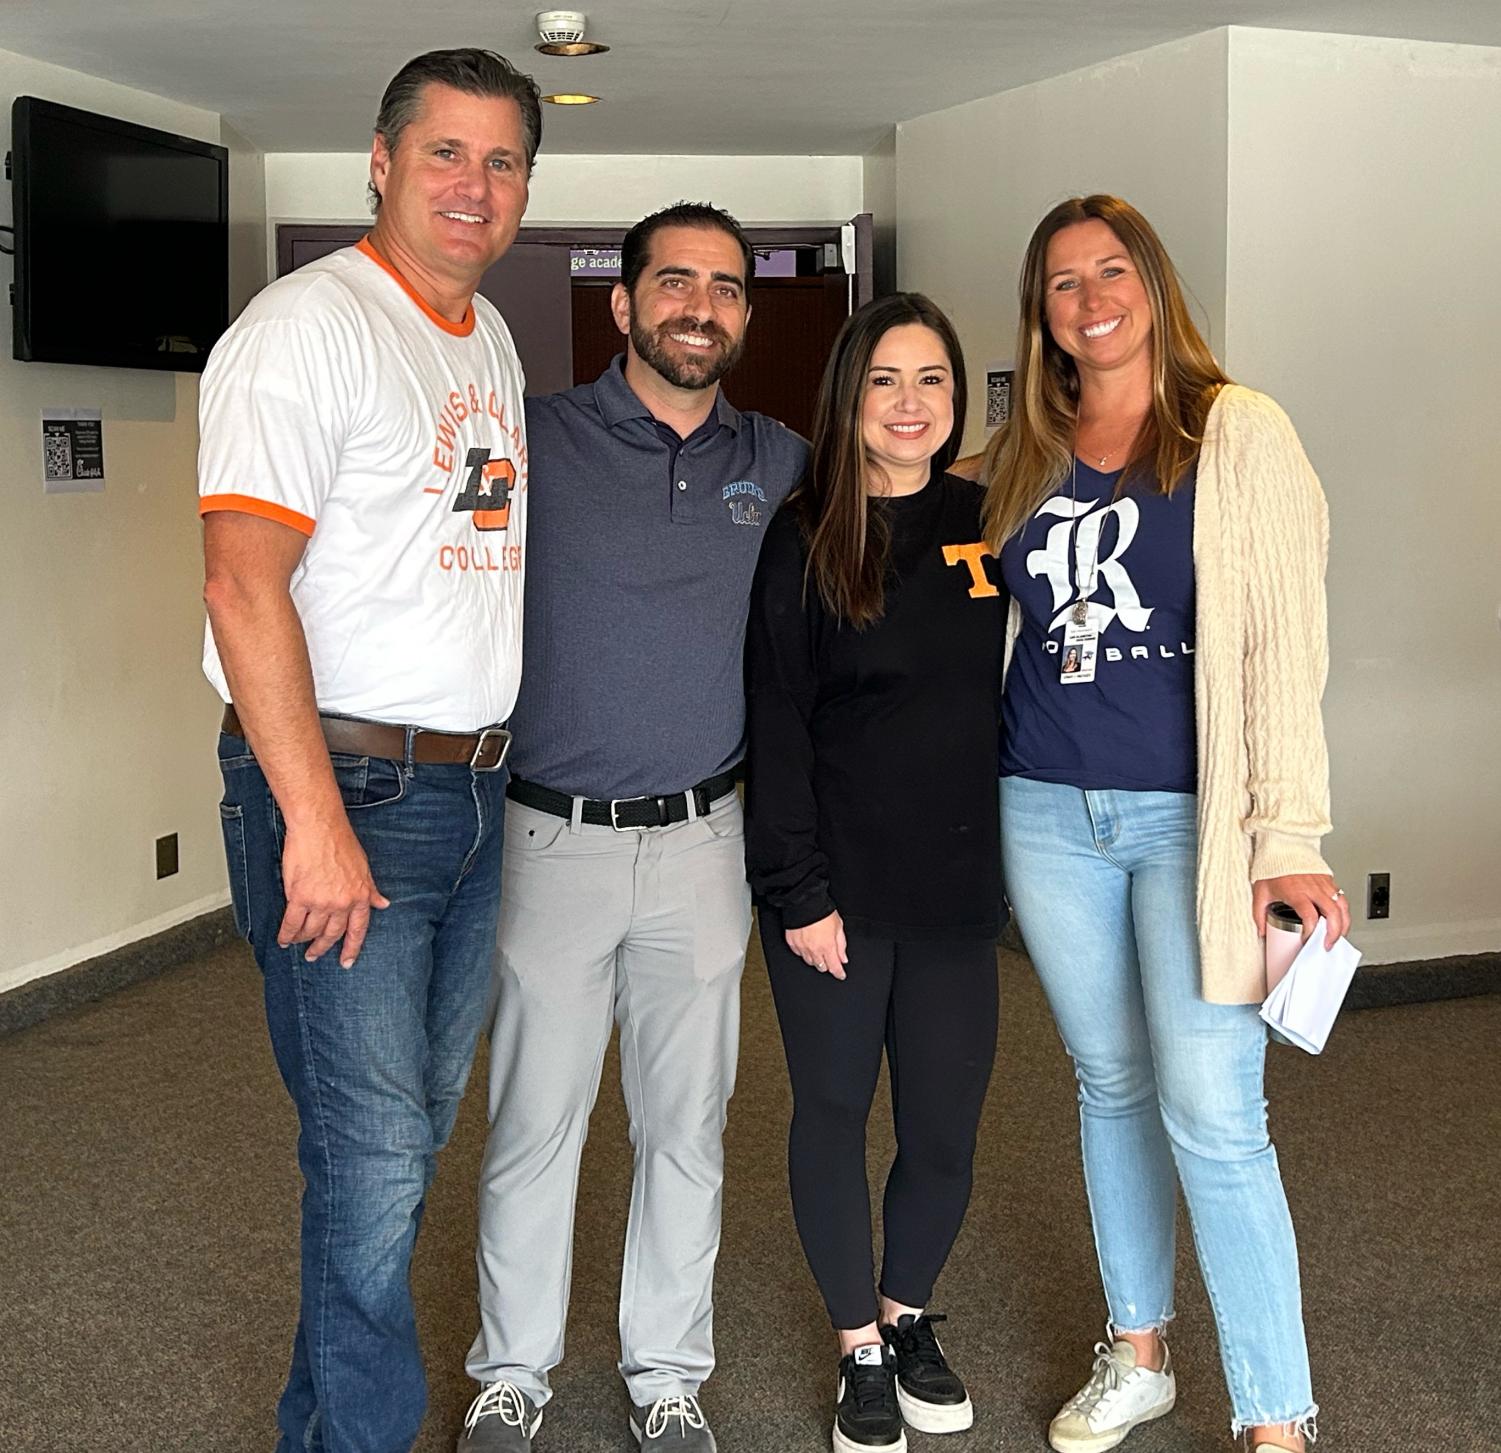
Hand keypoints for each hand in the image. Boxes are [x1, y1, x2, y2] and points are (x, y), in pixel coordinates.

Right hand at [278, 817, 390, 966]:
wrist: (320, 827)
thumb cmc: (341, 842)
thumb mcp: (364, 868)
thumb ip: (371, 890)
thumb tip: (383, 904)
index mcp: (360, 897)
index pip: (358, 930)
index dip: (352, 948)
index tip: (347, 962)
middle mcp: (343, 903)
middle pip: (332, 934)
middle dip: (322, 948)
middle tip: (314, 955)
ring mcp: (321, 902)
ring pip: (310, 931)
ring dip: (302, 939)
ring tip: (295, 942)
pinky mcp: (299, 897)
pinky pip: (291, 923)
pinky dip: (286, 933)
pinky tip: (282, 938)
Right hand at [785, 911, 848, 980]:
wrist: (804, 903)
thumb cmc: (822, 912)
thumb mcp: (838, 927)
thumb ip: (841, 945)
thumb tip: (843, 958)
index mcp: (827, 946)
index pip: (834, 967)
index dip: (839, 973)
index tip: (841, 975)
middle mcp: (814, 950)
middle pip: (822, 967)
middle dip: (828, 964)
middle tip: (829, 957)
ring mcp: (802, 948)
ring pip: (810, 962)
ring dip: (816, 959)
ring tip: (818, 949)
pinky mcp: (792, 943)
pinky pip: (799, 954)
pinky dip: (804, 952)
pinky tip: (808, 946)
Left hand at [1252, 874, 1349, 949]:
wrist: (1282, 846)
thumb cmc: (1272, 866)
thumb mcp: (1261, 891)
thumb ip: (1259, 913)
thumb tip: (1261, 931)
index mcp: (1296, 892)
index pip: (1309, 916)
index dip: (1310, 931)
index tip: (1306, 940)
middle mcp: (1313, 888)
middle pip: (1332, 914)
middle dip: (1333, 933)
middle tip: (1327, 945)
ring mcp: (1324, 884)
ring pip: (1342, 907)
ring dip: (1343, 924)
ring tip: (1336, 936)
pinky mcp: (1330, 880)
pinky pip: (1342, 898)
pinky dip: (1344, 912)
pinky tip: (1338, 920)